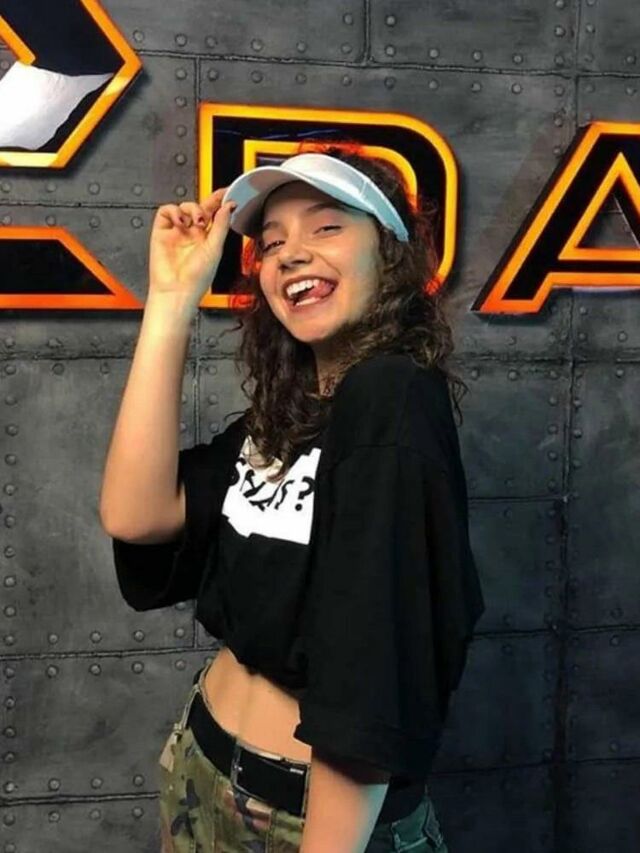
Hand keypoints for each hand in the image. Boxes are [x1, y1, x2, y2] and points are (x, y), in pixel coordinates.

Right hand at [148, 187, 236, 306]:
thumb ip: (221, 225)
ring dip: (191, 209)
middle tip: (205, 217)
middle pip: (199, 208)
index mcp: (207, 238)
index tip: (227, 191)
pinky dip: (174, 211)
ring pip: (183, 207)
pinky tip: (180, 221)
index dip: (219, 201)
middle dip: (204, 206)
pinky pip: (166, 211)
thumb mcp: (215, 248)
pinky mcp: (161, 231)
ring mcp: (177, 231)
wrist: (177, 290)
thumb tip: (229, 206)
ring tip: (194, 222)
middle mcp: (192, 233)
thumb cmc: (197, 277)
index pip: (214, 214)